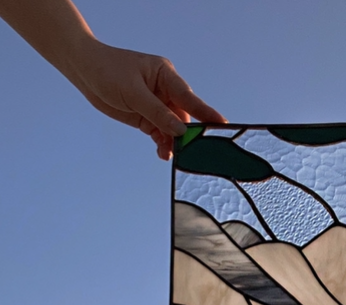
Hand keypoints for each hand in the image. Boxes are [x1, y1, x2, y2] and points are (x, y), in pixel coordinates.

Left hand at [71, 41, 225, 159]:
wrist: (83, 69)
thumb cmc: (107, 69)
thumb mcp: (133, 92)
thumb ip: (157, 112)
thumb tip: (180, 131)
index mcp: (166, 76)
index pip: (190, 98)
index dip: (207, 114)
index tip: (223, 126)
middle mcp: (166, 90)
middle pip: (184, 117)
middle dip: (188, 135)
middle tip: (193, 151)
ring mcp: (157, 105)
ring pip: (173, 129)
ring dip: (173, 143)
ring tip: (171, 155)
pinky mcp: (147, 117)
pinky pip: (161, 133)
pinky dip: (163, 144)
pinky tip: (163, 153)